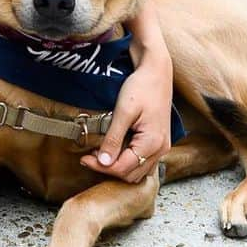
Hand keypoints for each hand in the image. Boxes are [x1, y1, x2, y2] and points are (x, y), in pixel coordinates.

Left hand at [80, 56, 172, 182]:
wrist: (157, 71)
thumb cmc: (141, 87)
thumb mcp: (123, 111)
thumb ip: (114, 138)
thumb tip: (103, 162)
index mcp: (152, 143)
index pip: (123, 168)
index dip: (101, 167)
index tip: (84, 159)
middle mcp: (160, 149)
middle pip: (131, 174)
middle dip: (108, 169)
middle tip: (88, 157)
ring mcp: (162, 146)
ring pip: (138, 171)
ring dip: (118, 167)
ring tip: (100, 155)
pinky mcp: (159, 141)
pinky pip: (143, 162)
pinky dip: (128, 162)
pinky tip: (115, 151)